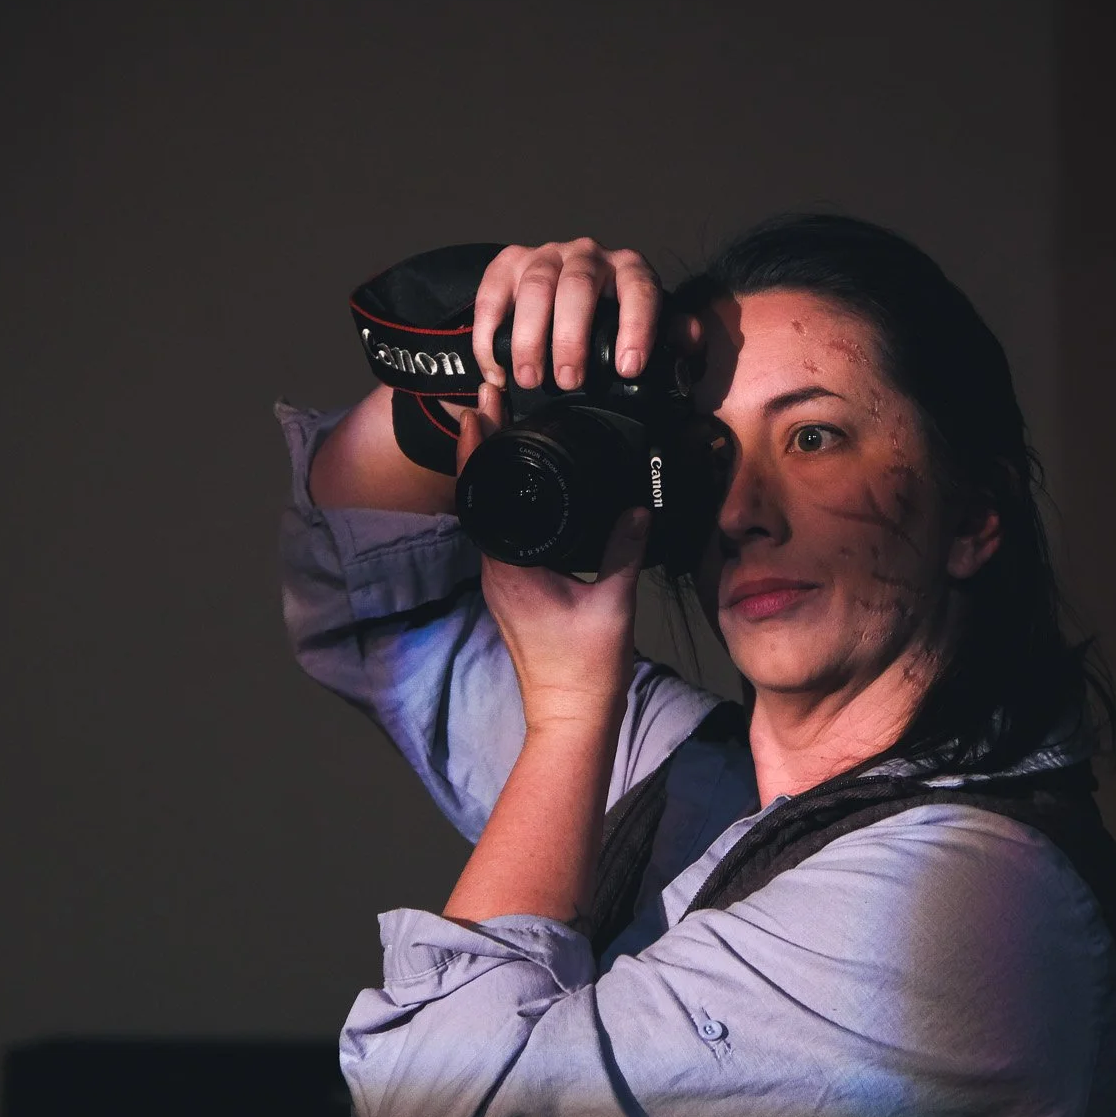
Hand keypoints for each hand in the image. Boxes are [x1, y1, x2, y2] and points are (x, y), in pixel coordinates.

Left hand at [456, 386, 647, 730]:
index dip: (478, 446)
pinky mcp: (515, 589)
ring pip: (489, 512)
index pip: (481, 492)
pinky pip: (506, 531)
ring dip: (495, 471)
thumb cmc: (584, 669)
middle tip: (490, 400)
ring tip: (502, 428)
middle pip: (480, 494)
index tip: (480, 407)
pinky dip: (511, 499)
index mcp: (507, 566)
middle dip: (484, 446)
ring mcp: (502, 580)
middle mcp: (495, 569)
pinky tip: (528, 483)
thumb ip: (624, 550)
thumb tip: (637, 508)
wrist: (570, 716)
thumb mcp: (613, 602)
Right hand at [471, 238, 662, 391]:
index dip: (636, 327)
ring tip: (529, 379)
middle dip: (571, 336)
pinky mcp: (509, 264)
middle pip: (579, 286)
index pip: (640, 291)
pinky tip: (494, 368)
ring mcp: (546, 255)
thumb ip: (673, 335)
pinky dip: (489, 331)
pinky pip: (493, 290)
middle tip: (568, 380)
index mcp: (630, 271)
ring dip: (529, 336)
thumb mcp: (648, 329)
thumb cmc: (613, 322)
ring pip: (536, 286)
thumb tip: (690, 340)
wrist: (566, 299)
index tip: (628, 368)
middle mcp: (589, 254)